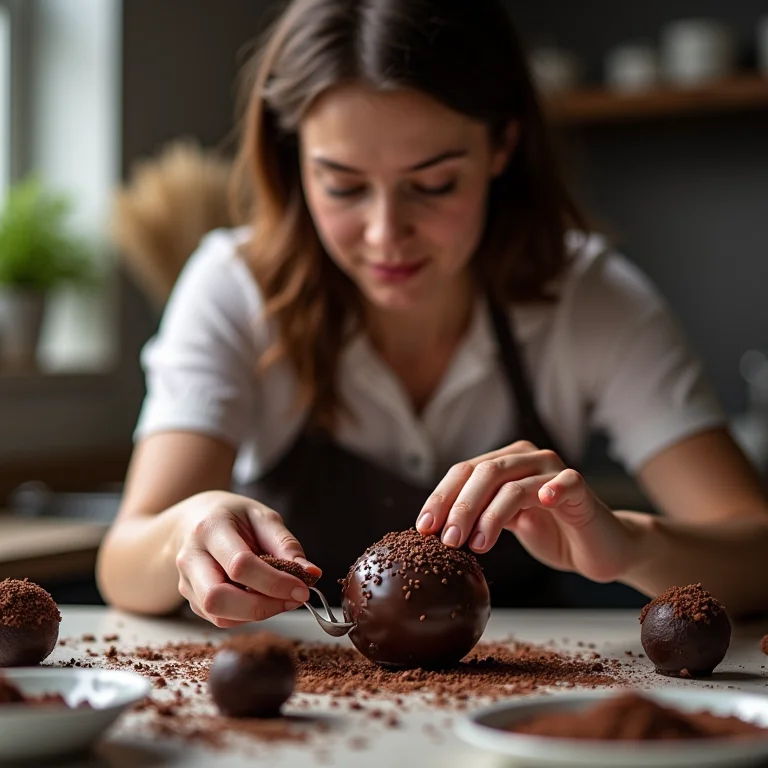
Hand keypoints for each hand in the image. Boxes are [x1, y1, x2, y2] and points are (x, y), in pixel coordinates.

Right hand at [174, 491, 320, 627]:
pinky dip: (247, 616)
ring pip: (217, 615)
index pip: (240, 565)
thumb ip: (286, 545)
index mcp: (210, 528)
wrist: (195, 520)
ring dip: (256, 614)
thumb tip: (311, 574)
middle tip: (292, 600)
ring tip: (280, 599)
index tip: (303, 589)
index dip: (275, 582)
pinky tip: (263, 600)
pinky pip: (220, 619)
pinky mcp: (191, 599)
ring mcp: (186, 581)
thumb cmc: (234, 517)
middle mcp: (191, 557)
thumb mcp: (263, 518)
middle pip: (218, 598)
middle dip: (261, 607)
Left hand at [415, 441, 639, 582]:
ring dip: (489, 515)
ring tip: (477, 545)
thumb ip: (476, 517)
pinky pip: (564, 482)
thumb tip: (432, 529)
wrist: (600, 548)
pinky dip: (552, 488)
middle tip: (447, 539)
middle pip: (483, 473)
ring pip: (512, 483)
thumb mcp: (504, 524)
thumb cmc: (551, 533)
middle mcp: (527, 458)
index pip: (463, 472)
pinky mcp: (580, 488)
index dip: (440, 498)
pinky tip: (542, 501)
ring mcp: (554, 470)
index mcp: (504, 462)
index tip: (423, 528)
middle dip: (460, 507)